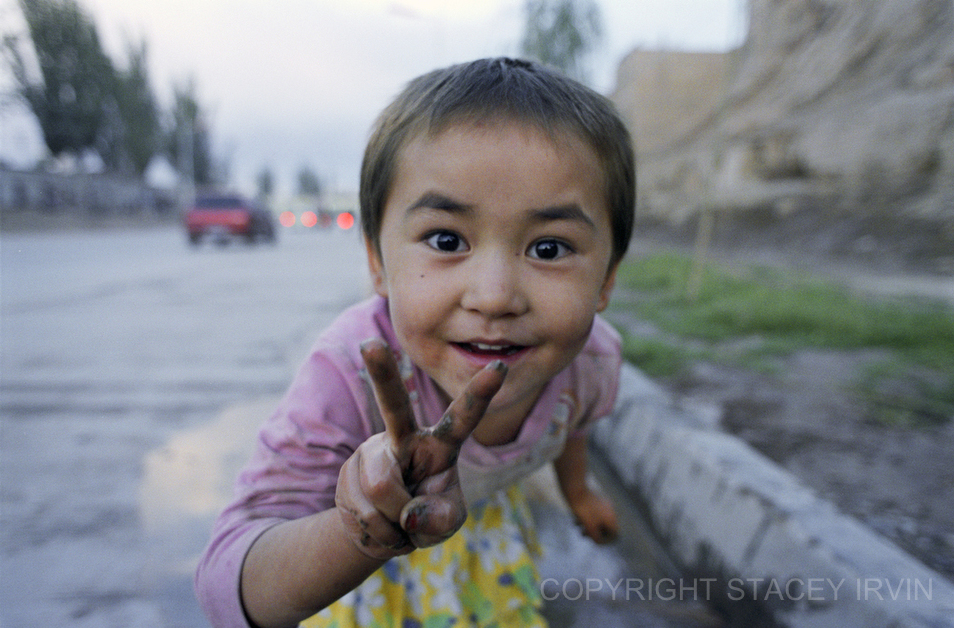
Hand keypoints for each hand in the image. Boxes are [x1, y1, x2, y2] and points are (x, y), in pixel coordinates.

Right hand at [335, 338, 505, 558]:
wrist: (382, 533)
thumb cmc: (425, 517)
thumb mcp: (446, 523)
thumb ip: (441, 518)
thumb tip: (411, 512)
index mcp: (440, 445)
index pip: (463, 417)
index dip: (481, 394)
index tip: (499, 367)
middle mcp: (404, 438)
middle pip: (394, 405)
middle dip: (381, 373)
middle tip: (370, 342)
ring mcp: (374, 453)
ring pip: (381, 487)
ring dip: (393, 521)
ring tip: (398, 522)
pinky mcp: (349, 472)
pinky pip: (365, 510)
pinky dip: (378, 531)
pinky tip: (379, 524)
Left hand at [569, 490, 618, 544]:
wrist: (574, 488)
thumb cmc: (581, 509)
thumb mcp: (589, 526)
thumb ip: (596, 537)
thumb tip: (600, 541)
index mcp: (611, 517)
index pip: (614, 534)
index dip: (605, 541)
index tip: (593, 540)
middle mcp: (610, 509)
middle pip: (606, 527)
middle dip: (594, 532)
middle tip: (583, 533)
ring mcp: (603, 503)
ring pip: (597, 520)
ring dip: (588, 525)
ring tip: (577, 525)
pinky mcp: (594, 498)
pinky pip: (593, 512)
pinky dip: (586, 517)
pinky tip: (575, 517)